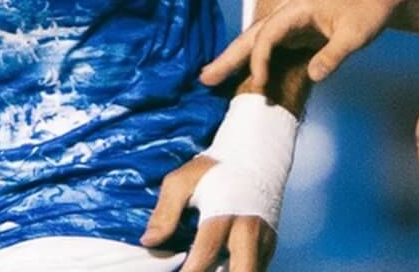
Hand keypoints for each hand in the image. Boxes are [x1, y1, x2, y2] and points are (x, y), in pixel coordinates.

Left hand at [141, 155, 278, 271]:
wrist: (256, 157)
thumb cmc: (214, 170)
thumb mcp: (183, 181)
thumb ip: (165, 212)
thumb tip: (149, 242)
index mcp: (224, 212)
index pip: (207, 252)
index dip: (191, 271)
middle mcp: (248, 230)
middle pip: (243, 270)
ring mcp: (263, 240)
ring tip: (211, 267)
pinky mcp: (269, 247)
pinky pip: (256, 269)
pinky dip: (237, 271)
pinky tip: (220, 267)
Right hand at [199, 0, 400, 88]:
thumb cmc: (369, 11)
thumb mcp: (356, 35)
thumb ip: (333, 55)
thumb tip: (313, 76)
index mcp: (298, 8)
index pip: (268, 35)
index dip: (260, 60)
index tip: (261, 85)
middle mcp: (289, 15)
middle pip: (252, 36)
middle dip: (228, 57)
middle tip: (203, 78)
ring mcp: (292, 25)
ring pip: (257, 42)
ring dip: (236, 60)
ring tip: (211, 79)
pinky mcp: (298, 35)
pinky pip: (270, 49)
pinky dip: (255, 63)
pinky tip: (245, 78)